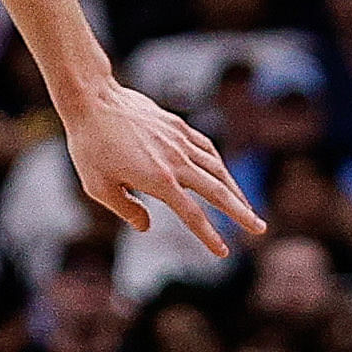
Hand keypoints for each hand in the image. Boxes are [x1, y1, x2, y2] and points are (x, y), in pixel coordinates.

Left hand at [58, 82, 265, 253]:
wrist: (94, 100)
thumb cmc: (91, 145)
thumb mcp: (99, 186)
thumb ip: (126, 209)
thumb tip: (146, 226)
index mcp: (158, 180)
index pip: (193, 215)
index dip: (210, 236)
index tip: (224, 252)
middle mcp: (176, 161)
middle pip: (218, 192)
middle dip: (241, 213)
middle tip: (259, 230)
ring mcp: (180, 141)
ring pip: (218, 170)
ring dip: (236, 191)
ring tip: (248, 207)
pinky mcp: (178, 126)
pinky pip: (207, 149)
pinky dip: (219, 165)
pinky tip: (224, 175)